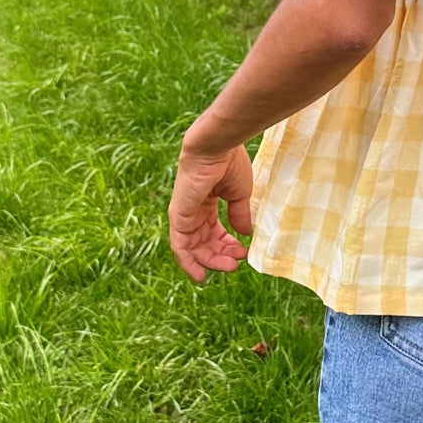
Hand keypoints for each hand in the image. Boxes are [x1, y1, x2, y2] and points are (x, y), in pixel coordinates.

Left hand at [169, 143, 253, 281]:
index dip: (228, 244)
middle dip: (221, 255)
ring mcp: (184, 214)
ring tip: (230, 267)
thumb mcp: (239, 194)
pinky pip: (180, 247)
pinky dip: (188, 263)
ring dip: (211, 261)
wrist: (215, 147)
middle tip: (238, 262)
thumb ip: (239, 214)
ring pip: (194, 248)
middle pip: (204, 242)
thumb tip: (244, 234)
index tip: (244, 251)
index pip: (214, 230)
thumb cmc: (229, 164)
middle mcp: (193, 210)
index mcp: (207, 201)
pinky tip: (200, 275)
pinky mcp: (178, 217)